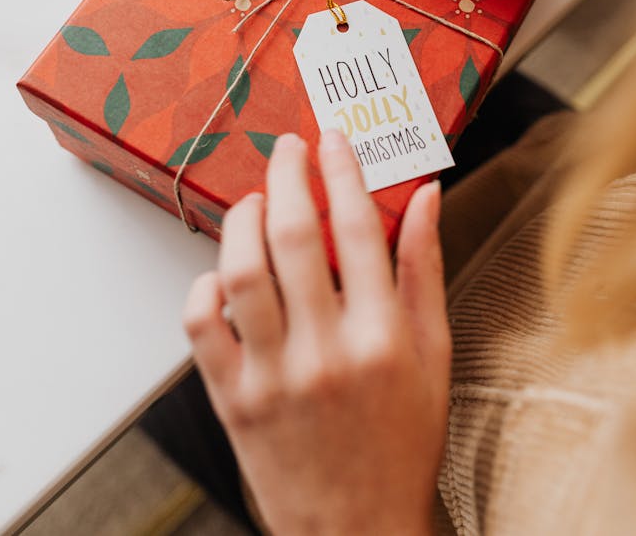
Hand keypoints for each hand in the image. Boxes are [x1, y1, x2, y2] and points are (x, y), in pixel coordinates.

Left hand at [184, 131, 449, 535]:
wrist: (356, 530)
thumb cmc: (401, 442)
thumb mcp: (433, 355)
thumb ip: (424, 270)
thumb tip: (427, 195)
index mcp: (382, 337)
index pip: (361, 227)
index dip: (344, 170)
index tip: (333, 139)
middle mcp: (326, 351)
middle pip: (296, 235)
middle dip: (289, 174)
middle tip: (288, 148)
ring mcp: (273, 376)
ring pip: (243, 270)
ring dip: (244, 219)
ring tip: (256, 201)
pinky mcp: (232, 399)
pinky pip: (202, 326)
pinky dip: (205, 287)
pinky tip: (225, 274)